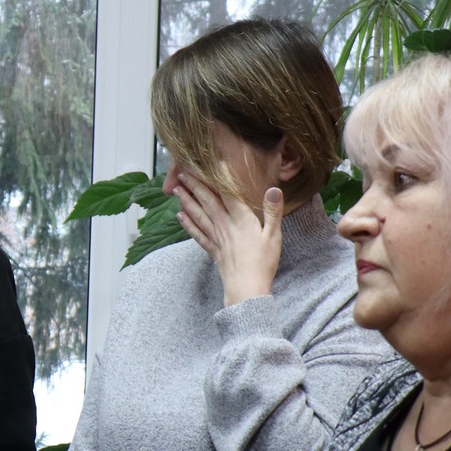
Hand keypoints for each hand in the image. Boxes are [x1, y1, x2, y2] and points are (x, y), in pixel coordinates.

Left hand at [168, 166, 283, 306]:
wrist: (247, 289)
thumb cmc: (263, 262)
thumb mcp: (274, 235)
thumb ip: (272, 211)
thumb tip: (274, 189)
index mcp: (241, 219)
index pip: (228, 192)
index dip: (219, 176)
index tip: (211, 161)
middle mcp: (225, 225)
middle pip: (207, 201)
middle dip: (195, 185)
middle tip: (182, 171)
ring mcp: (216, 238)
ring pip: (198, 215)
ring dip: (186, 201)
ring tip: (176, 189)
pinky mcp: (212, 250)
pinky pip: (197, 234)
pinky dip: (187, 224)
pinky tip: (179, 216)